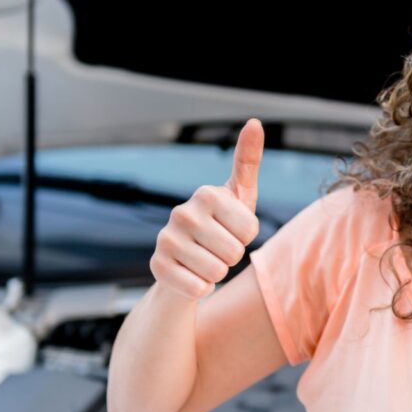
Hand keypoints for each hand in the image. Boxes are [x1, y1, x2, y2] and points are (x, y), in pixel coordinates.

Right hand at [150, 118, 264, 300]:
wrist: (184, 264)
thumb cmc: (220, 225)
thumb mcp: (239, 195)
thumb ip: (248, 160)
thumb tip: (255, 122)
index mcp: (206, 193)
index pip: (250, 231)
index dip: (246, 237)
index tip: (230, 229)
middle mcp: (181, 212)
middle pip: (235, 253)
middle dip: (231, 257)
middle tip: (216, 248)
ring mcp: (165, 240)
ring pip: (217, 273)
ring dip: (217, 273)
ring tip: (204, 261)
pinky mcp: (156, 268)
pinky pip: (199, 289)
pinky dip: (201, 288)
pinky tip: (191, 275)